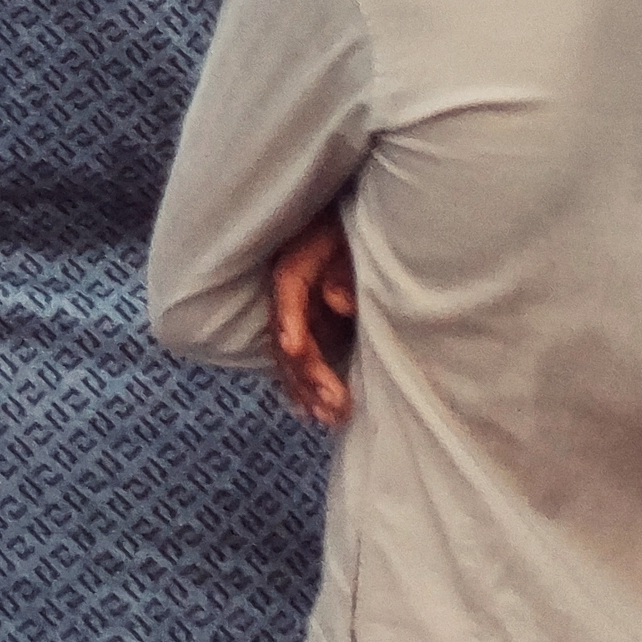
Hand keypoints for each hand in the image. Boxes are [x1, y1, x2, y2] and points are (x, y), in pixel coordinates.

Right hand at [265, 211, 358, 427]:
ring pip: (288, 352)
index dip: (289, 320)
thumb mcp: (352, 239)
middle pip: (286, 331)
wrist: (348, 222)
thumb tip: (338, 301)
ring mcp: (295, 310)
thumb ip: (343, 268)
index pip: (287, 289)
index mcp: (297, 259)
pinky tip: (307, 411)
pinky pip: (296, 357)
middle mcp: (288, 289)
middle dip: (308, 372)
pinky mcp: (307, 324)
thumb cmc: (355, 227)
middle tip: (335, 405)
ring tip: (329, 419)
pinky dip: (301, 384)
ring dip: (306, 387)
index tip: (295, 350)